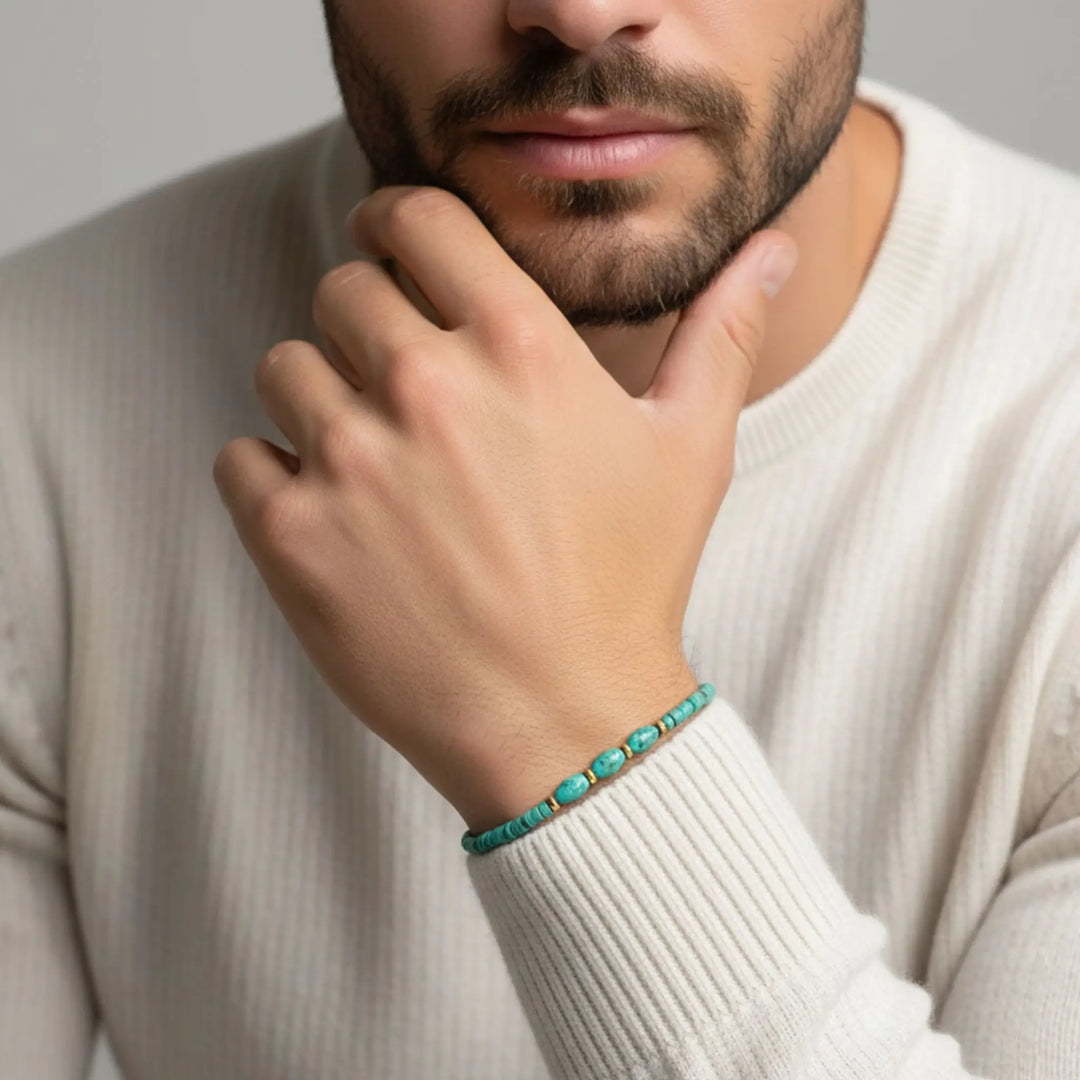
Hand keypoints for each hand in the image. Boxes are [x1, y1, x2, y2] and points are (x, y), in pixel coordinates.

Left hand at [212, 185, 795, 831]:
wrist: (564, 720)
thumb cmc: (629, 585)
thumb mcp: (693, 450)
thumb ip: (722, 334)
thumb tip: (772, 250)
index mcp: (519, 347)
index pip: (415, 218)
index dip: (394, 221)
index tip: (392, 246)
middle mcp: (427, 387)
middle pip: (341, 289)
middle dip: (363, 321)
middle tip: (397, 383)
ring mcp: (351, 461)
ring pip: (282, 368)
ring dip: (315, 398)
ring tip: (366, 458)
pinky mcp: (293, 536)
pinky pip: (238, 456)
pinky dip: (270, 475)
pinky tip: (329, 513)